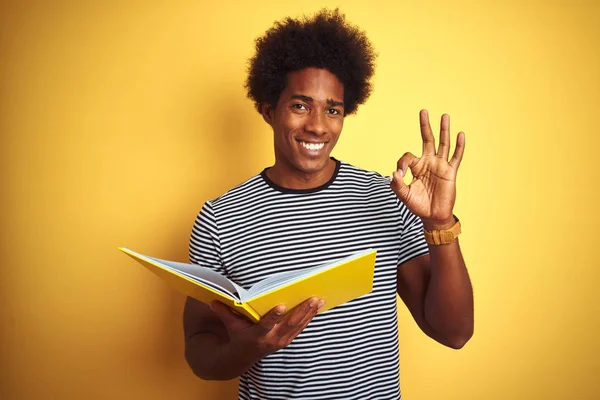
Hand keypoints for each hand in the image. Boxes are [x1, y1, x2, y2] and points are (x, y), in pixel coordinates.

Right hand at [210, 297, 324, 358]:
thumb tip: (213, 301)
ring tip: (319, 299)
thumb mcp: (230, 325)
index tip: (282, 305)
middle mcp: (271, 339)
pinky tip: (317, 306)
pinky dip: (309, 316)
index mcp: (257, 335)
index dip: (274, 316)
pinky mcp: (287, 339)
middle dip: (302, 311)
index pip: (266, 325)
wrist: (242, 356)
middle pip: (290, 324)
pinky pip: (301, 327)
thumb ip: (224, 312)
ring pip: (298, 325)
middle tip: (312, 298)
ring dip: (310, 312)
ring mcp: (281, 340)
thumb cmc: (237, 335)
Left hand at [391, 110, 464, 229]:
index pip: (407, 157)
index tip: (399, 174)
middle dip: (425, 126)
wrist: (433, 216)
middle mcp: (428, 162)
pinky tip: (460, 134)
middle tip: (423, 111)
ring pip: (443, 144)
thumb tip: (394, 173)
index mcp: (416, 167)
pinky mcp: (450, 172)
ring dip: (444, 130)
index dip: (402, 163)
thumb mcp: (404, 195)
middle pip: (427, 140)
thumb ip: (397, 185)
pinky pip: (456, 157)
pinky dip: (459, 146)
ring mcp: (440, 166)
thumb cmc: (418, 205)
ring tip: (445, 116)